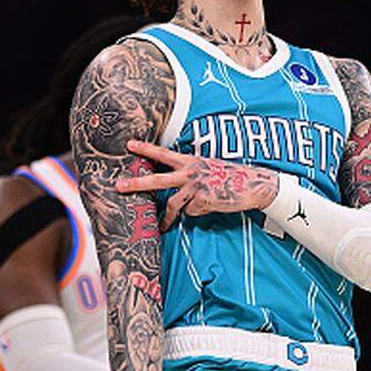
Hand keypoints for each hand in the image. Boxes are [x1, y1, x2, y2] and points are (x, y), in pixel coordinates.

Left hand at [116, 140, 278, 230]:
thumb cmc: (230, 176)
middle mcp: (190, 173)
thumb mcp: (207, 168)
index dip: (145, 148)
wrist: (252, 184)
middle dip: (136, 183)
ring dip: (166, 218)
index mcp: (190, 161)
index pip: (163, 154)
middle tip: (118, 186)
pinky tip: (209, 207)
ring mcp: (195, 188)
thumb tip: (175, 188)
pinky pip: (191, 212)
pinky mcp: (202, 202)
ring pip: (171, 204)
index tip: (128, 144)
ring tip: (161, 227)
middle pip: (157, 180)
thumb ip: (190, 174)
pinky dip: (196, 213)